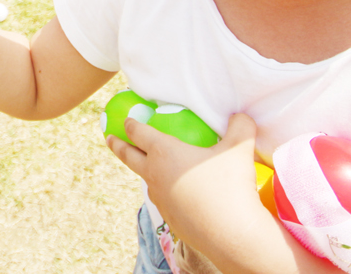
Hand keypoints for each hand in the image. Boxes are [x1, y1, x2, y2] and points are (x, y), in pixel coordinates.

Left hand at [108, 113, 270, 249]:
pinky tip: (176, 194)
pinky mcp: (170, 218)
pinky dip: (164, 192)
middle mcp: (155, 174)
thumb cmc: (230, 186)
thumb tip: (242, 116)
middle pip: (129, 156)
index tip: (126, 121)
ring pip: (146, 180)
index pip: (140, 133)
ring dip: (143, 171)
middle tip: (109, 139)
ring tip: (147, 166)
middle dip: (118, 145)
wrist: (231, 234)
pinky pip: (163, 199)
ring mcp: (160, 198)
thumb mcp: (238, 150)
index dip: (132, 124)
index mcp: (164, 152)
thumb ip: (240, 127)